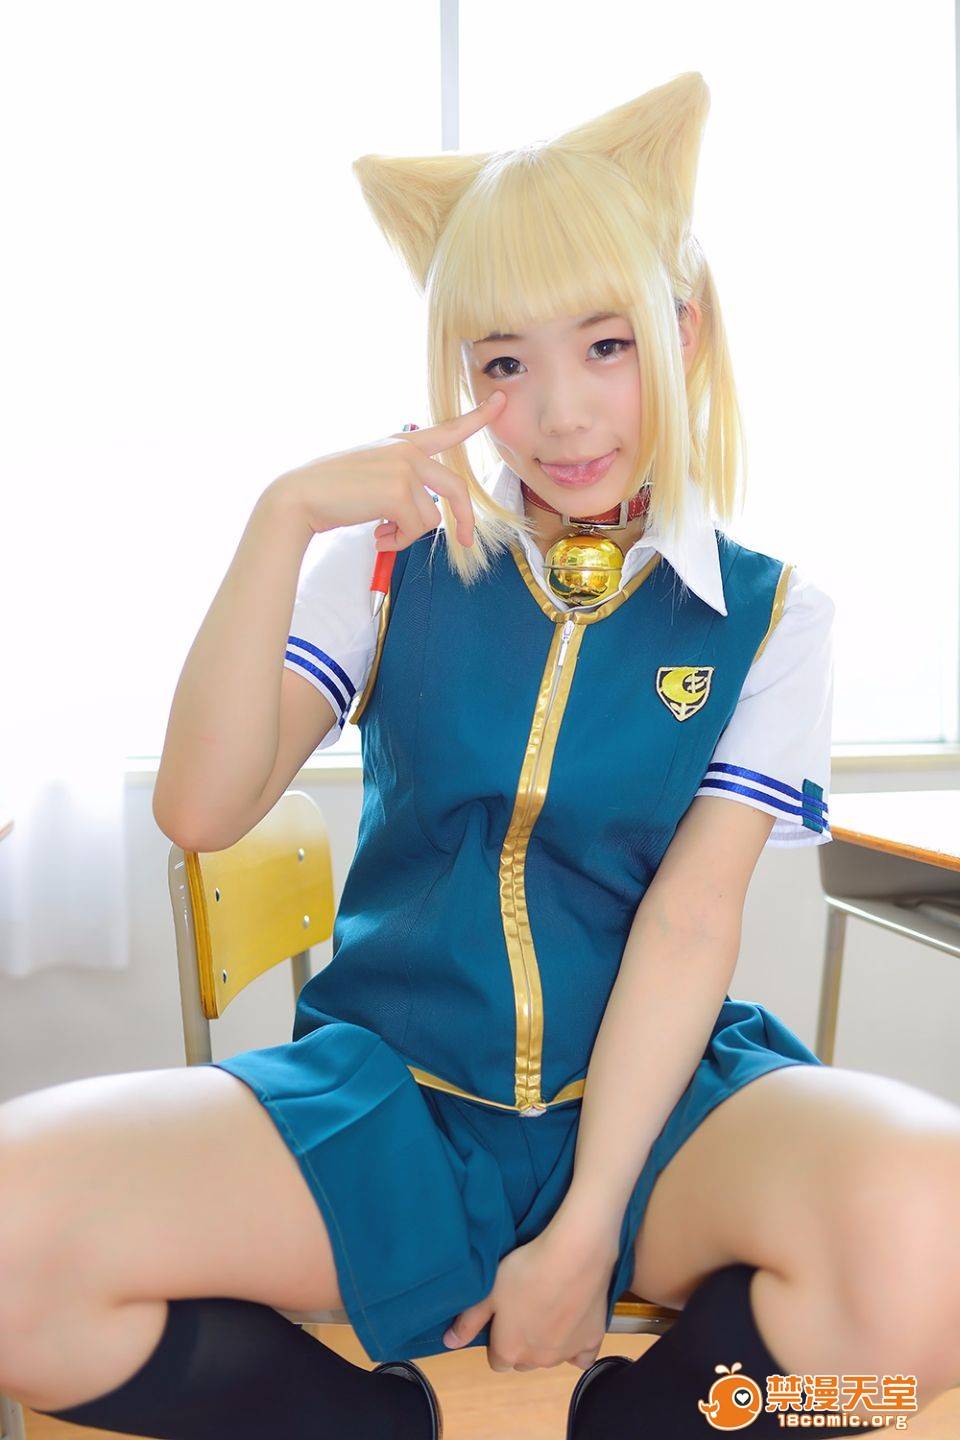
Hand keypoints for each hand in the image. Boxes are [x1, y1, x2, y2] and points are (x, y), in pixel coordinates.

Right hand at [274, 389, 506, 549]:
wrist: (298, 498)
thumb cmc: (331, 492)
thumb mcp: (372, 476)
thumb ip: (402, 486)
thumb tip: (426, 519)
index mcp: (401, 443)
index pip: (447, 429)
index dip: (477, 417)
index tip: (500, 402)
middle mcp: (407, 451)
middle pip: (456, 487)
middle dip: (464, 519)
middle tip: (466, 541)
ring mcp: (404, 468)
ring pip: (431, 518)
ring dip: (407, 535)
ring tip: (381, 533)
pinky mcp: (399, 491)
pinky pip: (415, 530)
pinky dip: (398, 541)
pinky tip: (376, 536)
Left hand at [441, 1221, 619, 1372]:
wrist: (573, 1256)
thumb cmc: (526, 1270)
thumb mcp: (488, 1291)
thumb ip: (468, 1321)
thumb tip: (449, 1343)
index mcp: (510, 1351)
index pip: (497, 1360)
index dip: (497, 1338)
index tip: (502, 1316)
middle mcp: (537, 1361)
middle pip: (524, 1360)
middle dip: (521, 1341)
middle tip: (524, 1307)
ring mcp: (566, 1354)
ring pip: (550, 1357)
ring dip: (546, 1341)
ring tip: (547, 1305)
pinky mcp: (592, 1341)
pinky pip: (582, 1356)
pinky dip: (576, 1346)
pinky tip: (572, 1324)